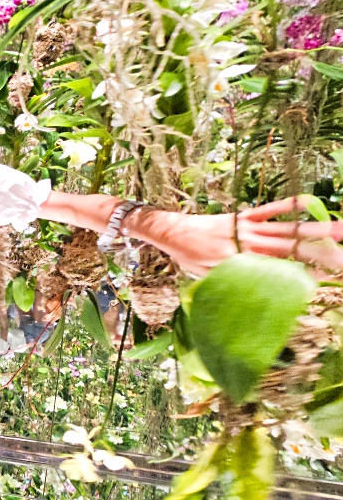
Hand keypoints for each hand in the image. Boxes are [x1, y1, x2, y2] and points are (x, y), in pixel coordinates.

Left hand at [138, 197, 342, 275]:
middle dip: (323, 253)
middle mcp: (250, 246)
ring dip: (315, 229)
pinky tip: (307, 202)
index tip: (329, 278)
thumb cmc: (192, 259)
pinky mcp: (242, 215)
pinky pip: (268, 210)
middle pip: (294, 250)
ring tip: (340, 229)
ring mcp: (248, 229)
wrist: (173, 234)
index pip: (283, 271)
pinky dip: (287, 206)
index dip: (307, 274)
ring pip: (287, 230)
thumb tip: (260, 296)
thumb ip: (236, 284)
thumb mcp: (212, 280)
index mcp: (244, 265)